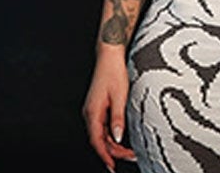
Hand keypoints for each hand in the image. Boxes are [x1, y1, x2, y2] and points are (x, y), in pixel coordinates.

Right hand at [83, 50, 135, 171]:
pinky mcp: (97, 107)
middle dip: (113, 152)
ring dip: (113, 145)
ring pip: (100, 134)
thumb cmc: (113, 73)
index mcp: (92, 111)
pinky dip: (111, 136)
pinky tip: (120, 140)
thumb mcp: (120, 97)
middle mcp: (89, 112)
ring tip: (129, 152)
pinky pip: (102, 127)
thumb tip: (116, 138)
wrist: (109, 56)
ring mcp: (92, 110)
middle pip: (98, 140)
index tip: (112, 167)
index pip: (96, 140)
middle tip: (130, 158)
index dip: (105, 155)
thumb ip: (118, 119)